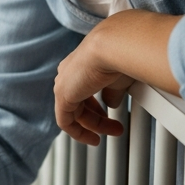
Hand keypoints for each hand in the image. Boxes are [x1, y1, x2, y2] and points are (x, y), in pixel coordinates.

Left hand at [54, 10, 182, 143]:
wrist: (114, 45)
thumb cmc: (121, 53)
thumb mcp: (119, 76)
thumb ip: (113, 91)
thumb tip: (112, 102)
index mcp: (81, 64)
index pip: (84, 88)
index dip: (97, 105)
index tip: (110, 114)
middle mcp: (69, 72)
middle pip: (79, 101)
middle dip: (98, 118)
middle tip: (115, 127)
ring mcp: (64, 83)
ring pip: (74, 112)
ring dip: (95, 126)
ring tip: (113, 132)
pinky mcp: (63, 95)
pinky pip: (65, 121)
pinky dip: (79, 132)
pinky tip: (93, 139)